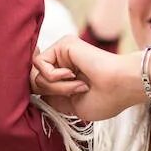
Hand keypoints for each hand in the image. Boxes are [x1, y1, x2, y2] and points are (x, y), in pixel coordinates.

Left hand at [30, 36, 144, 120]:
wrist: (120, 87)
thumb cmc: (104, 100)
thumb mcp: (68, 106)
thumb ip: (48, 96)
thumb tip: (30, 86)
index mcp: (66, 77)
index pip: (39, 86)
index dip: (40, 95)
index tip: (54, 102)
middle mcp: (63, 63)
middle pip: (34, 81)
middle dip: (51, 94)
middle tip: (75, 94)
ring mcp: (62, 53)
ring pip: (36, 74)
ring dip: (56, 87)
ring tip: (78, 87)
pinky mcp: (63, 44)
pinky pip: (40, 64)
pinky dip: (54, 77)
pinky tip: (73, 75)